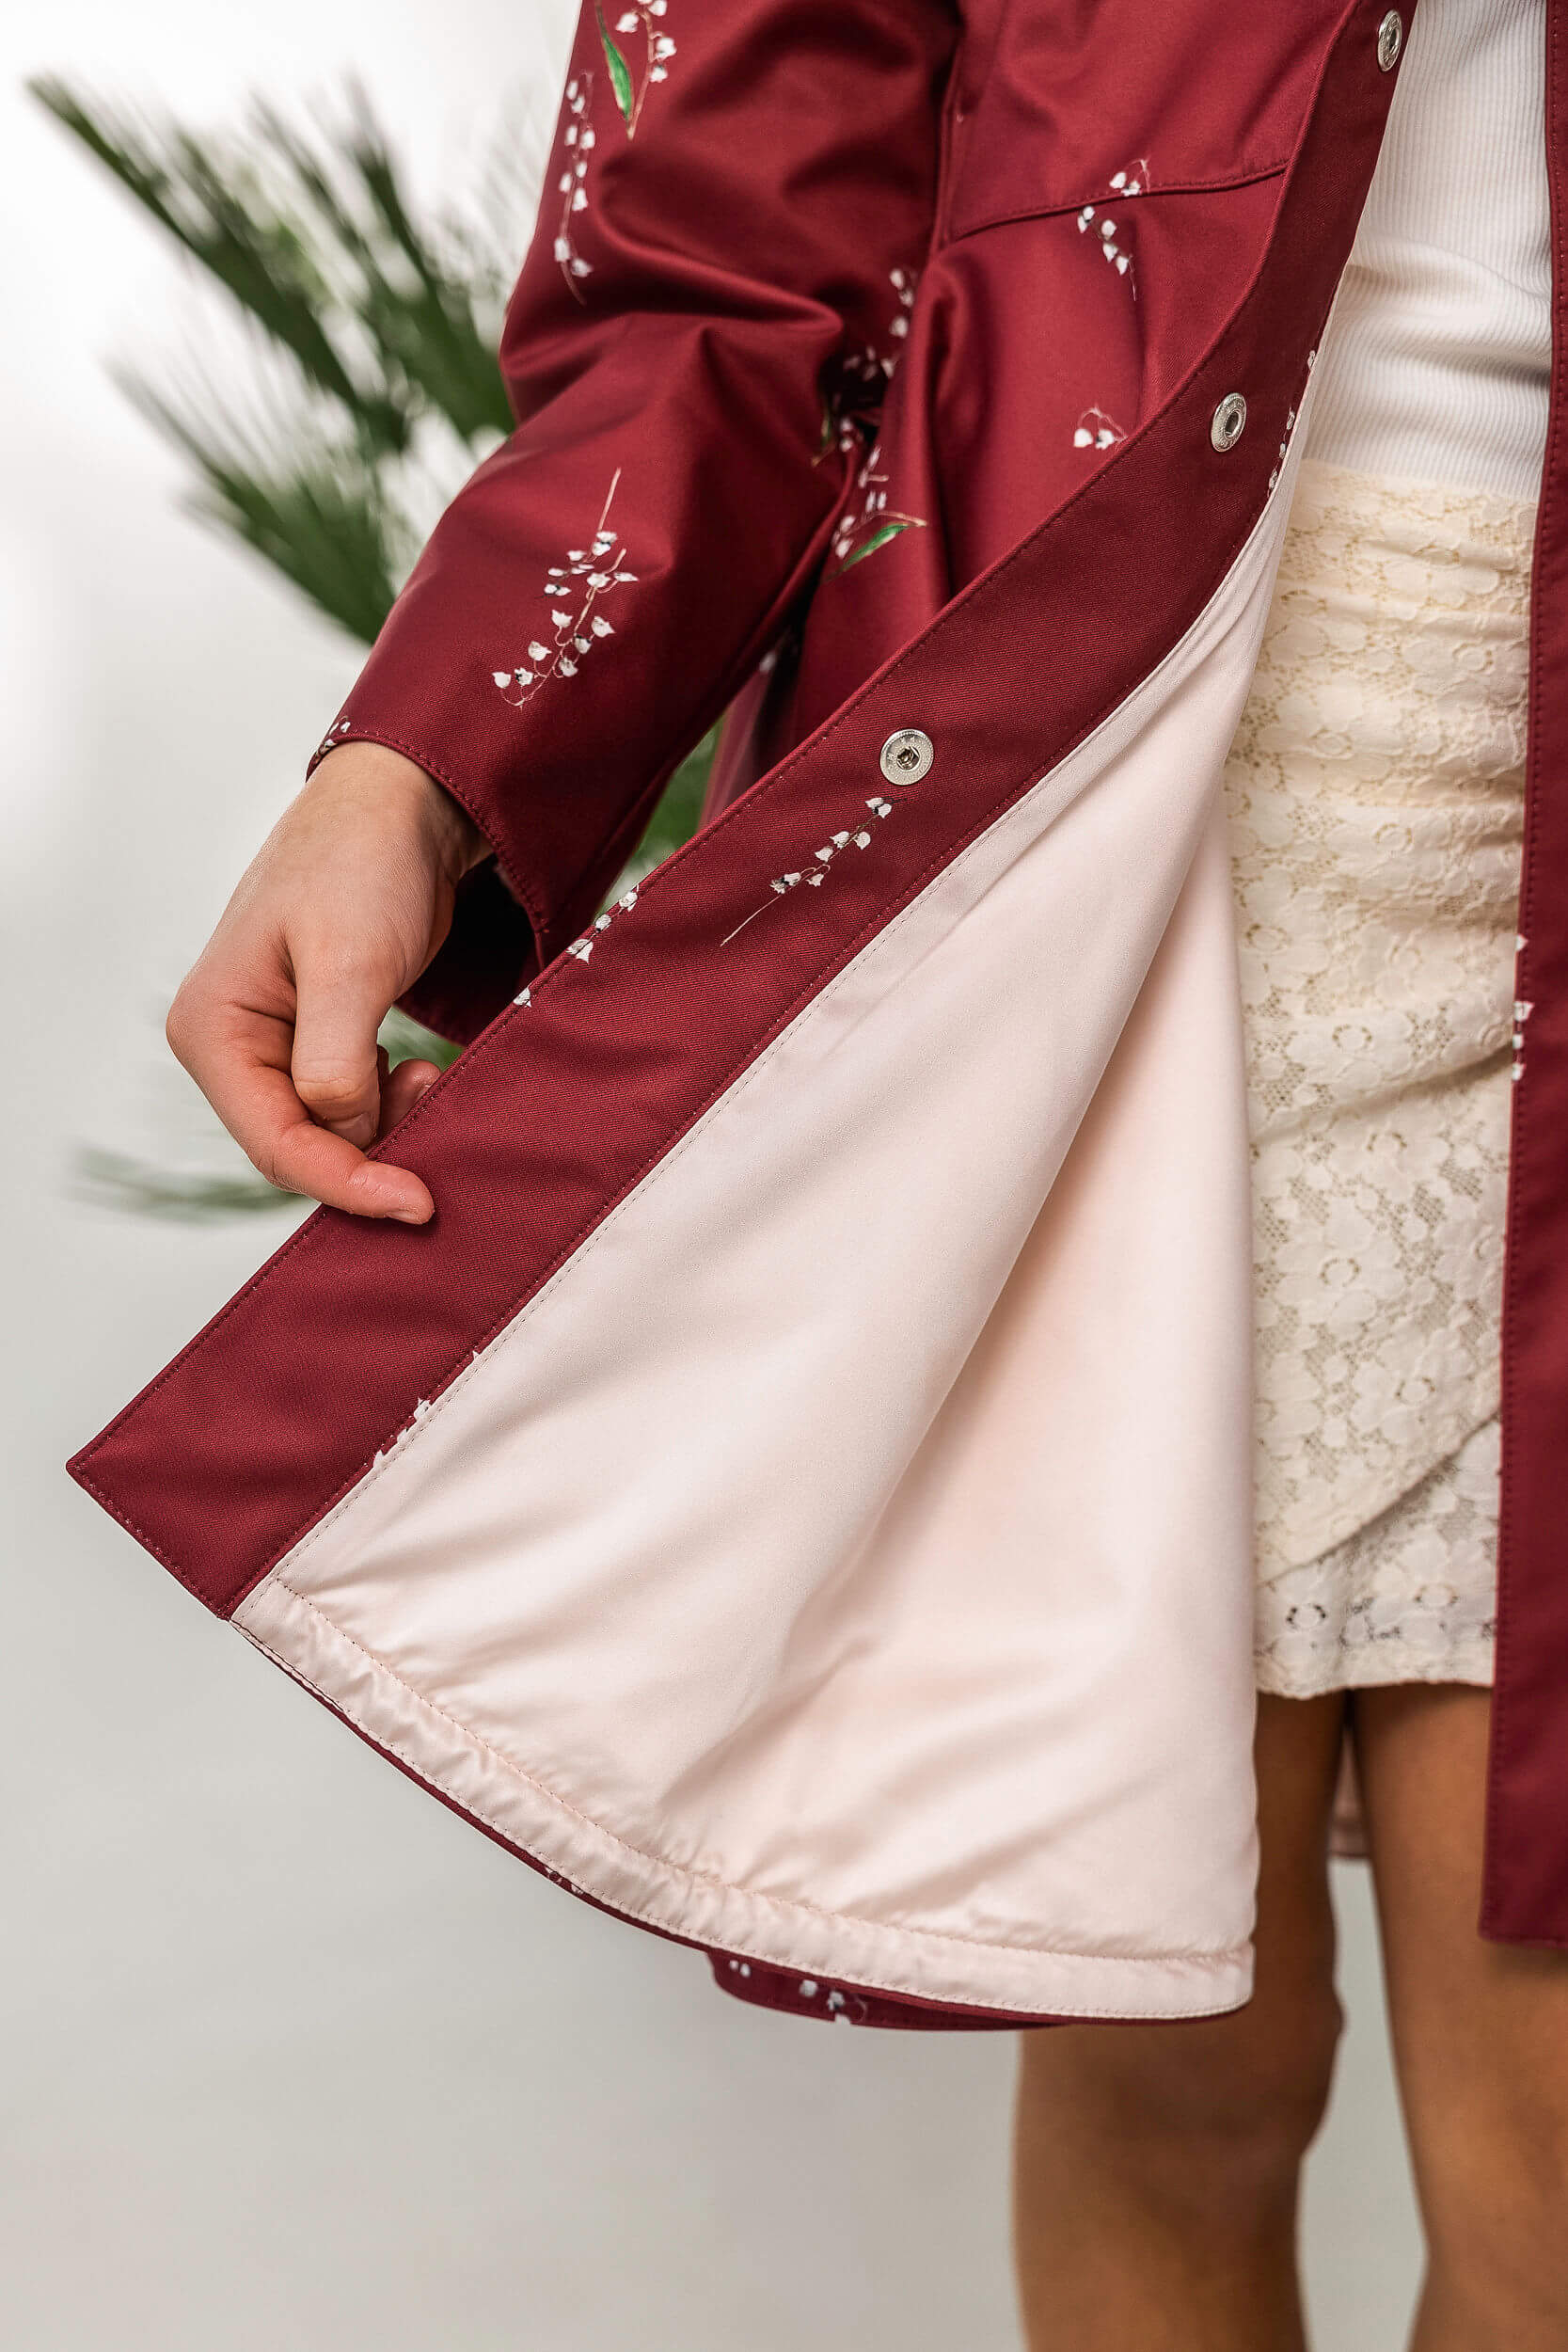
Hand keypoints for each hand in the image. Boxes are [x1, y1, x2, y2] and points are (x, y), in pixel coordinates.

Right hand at [165, 740, 489, 1221]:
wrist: (404, 807)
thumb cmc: (362, 861)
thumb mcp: (349, 960)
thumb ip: (334, 1059)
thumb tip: (342, 1131)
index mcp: (213, 1029)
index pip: (274, 1143)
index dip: (346, 1183)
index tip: (418, 1201)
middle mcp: (231, 1047)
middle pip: (298, 1148)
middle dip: (370, 1154)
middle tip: (436, 1111)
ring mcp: (272, 1047)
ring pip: (328, 1134)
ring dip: (385, 1126)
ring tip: (429, 1075)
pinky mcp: (316, 1041)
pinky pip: (348, 1106)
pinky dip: (389, 1105)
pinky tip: (417, 1070)